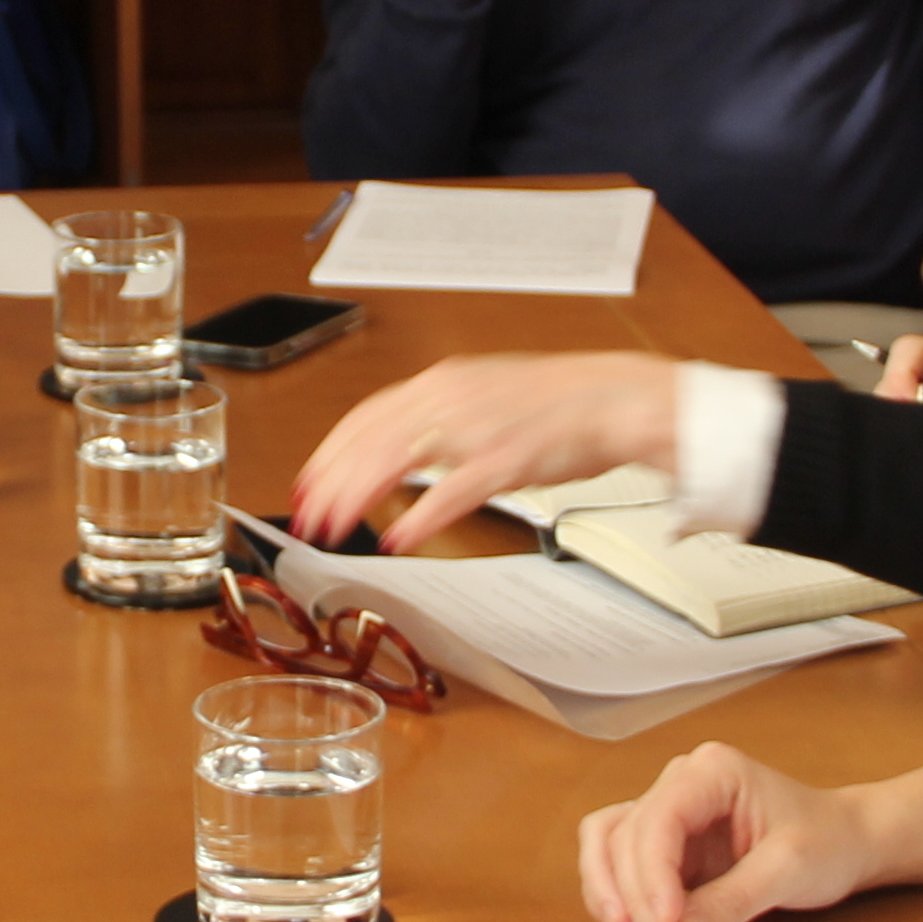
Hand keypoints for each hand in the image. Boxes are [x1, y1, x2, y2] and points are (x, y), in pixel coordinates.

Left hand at [286, 352, 681, 552]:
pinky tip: (397, 538)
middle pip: (370, 440)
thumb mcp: (482, 398)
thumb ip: (436, 421)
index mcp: (443, 382)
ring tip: (333, 529)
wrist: (616, 398)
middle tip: (306, 518)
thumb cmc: (557, 405)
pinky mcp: (507, 459)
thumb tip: (396, 451)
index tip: (307, 483)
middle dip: (329, 482)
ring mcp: (477, 428)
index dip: (329, 453)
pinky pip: (452, 491)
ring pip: (396, 461)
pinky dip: (419, 517)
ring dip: (356, 498)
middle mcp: (451, 398)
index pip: (365, 416)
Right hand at [578, 741, 885, 921]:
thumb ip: (734, 901)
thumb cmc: (827, 840)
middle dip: (636, 894)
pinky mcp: (667, 845)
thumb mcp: (790, 870)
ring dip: (610, 891)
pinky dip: (618, 894)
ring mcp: (669, 812)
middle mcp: (681, 783)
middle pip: (627, 835)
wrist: (846, 842)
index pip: (659, 818)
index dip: (653, 874)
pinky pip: (620, 864)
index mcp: (712, 771)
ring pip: (610, 845)